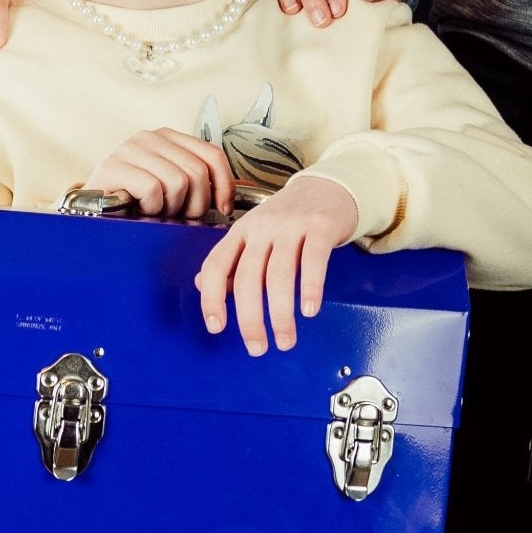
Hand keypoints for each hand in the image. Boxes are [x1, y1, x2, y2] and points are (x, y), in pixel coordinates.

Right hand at [82, 128, 233, 219]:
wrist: (91, 208)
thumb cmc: (136, 201)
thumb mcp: (171, 185)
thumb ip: (196, 182)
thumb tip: (230, 198)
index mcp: (169, 137)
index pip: (212, 155)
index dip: (224, 184)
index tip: (222, 208)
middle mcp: (151, 137)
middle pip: (197, 173)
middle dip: (195, 205)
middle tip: (178, 215)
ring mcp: (130, 149)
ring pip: (177, 183)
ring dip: (171, 208)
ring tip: (156, 211)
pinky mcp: (114, 166)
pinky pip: (153, 190)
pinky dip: (152, 208)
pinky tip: (140, 209)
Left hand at [195, 174, 359, 354]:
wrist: (329, 185)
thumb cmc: (290, 217)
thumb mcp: (255, 232)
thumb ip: (231, 259)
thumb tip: (202, 285)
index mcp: (241, 231)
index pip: (216, 265)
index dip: (211, 298)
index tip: (216, 327)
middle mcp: (262, 227)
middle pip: (247, 277)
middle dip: (249, 318)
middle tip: (257, 347)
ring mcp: (291, 225)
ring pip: (279, 274)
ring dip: (280, 314)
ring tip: (285, 340)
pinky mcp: (320, 226)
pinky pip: (313, 260)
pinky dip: (310, 288)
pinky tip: (309, 310)